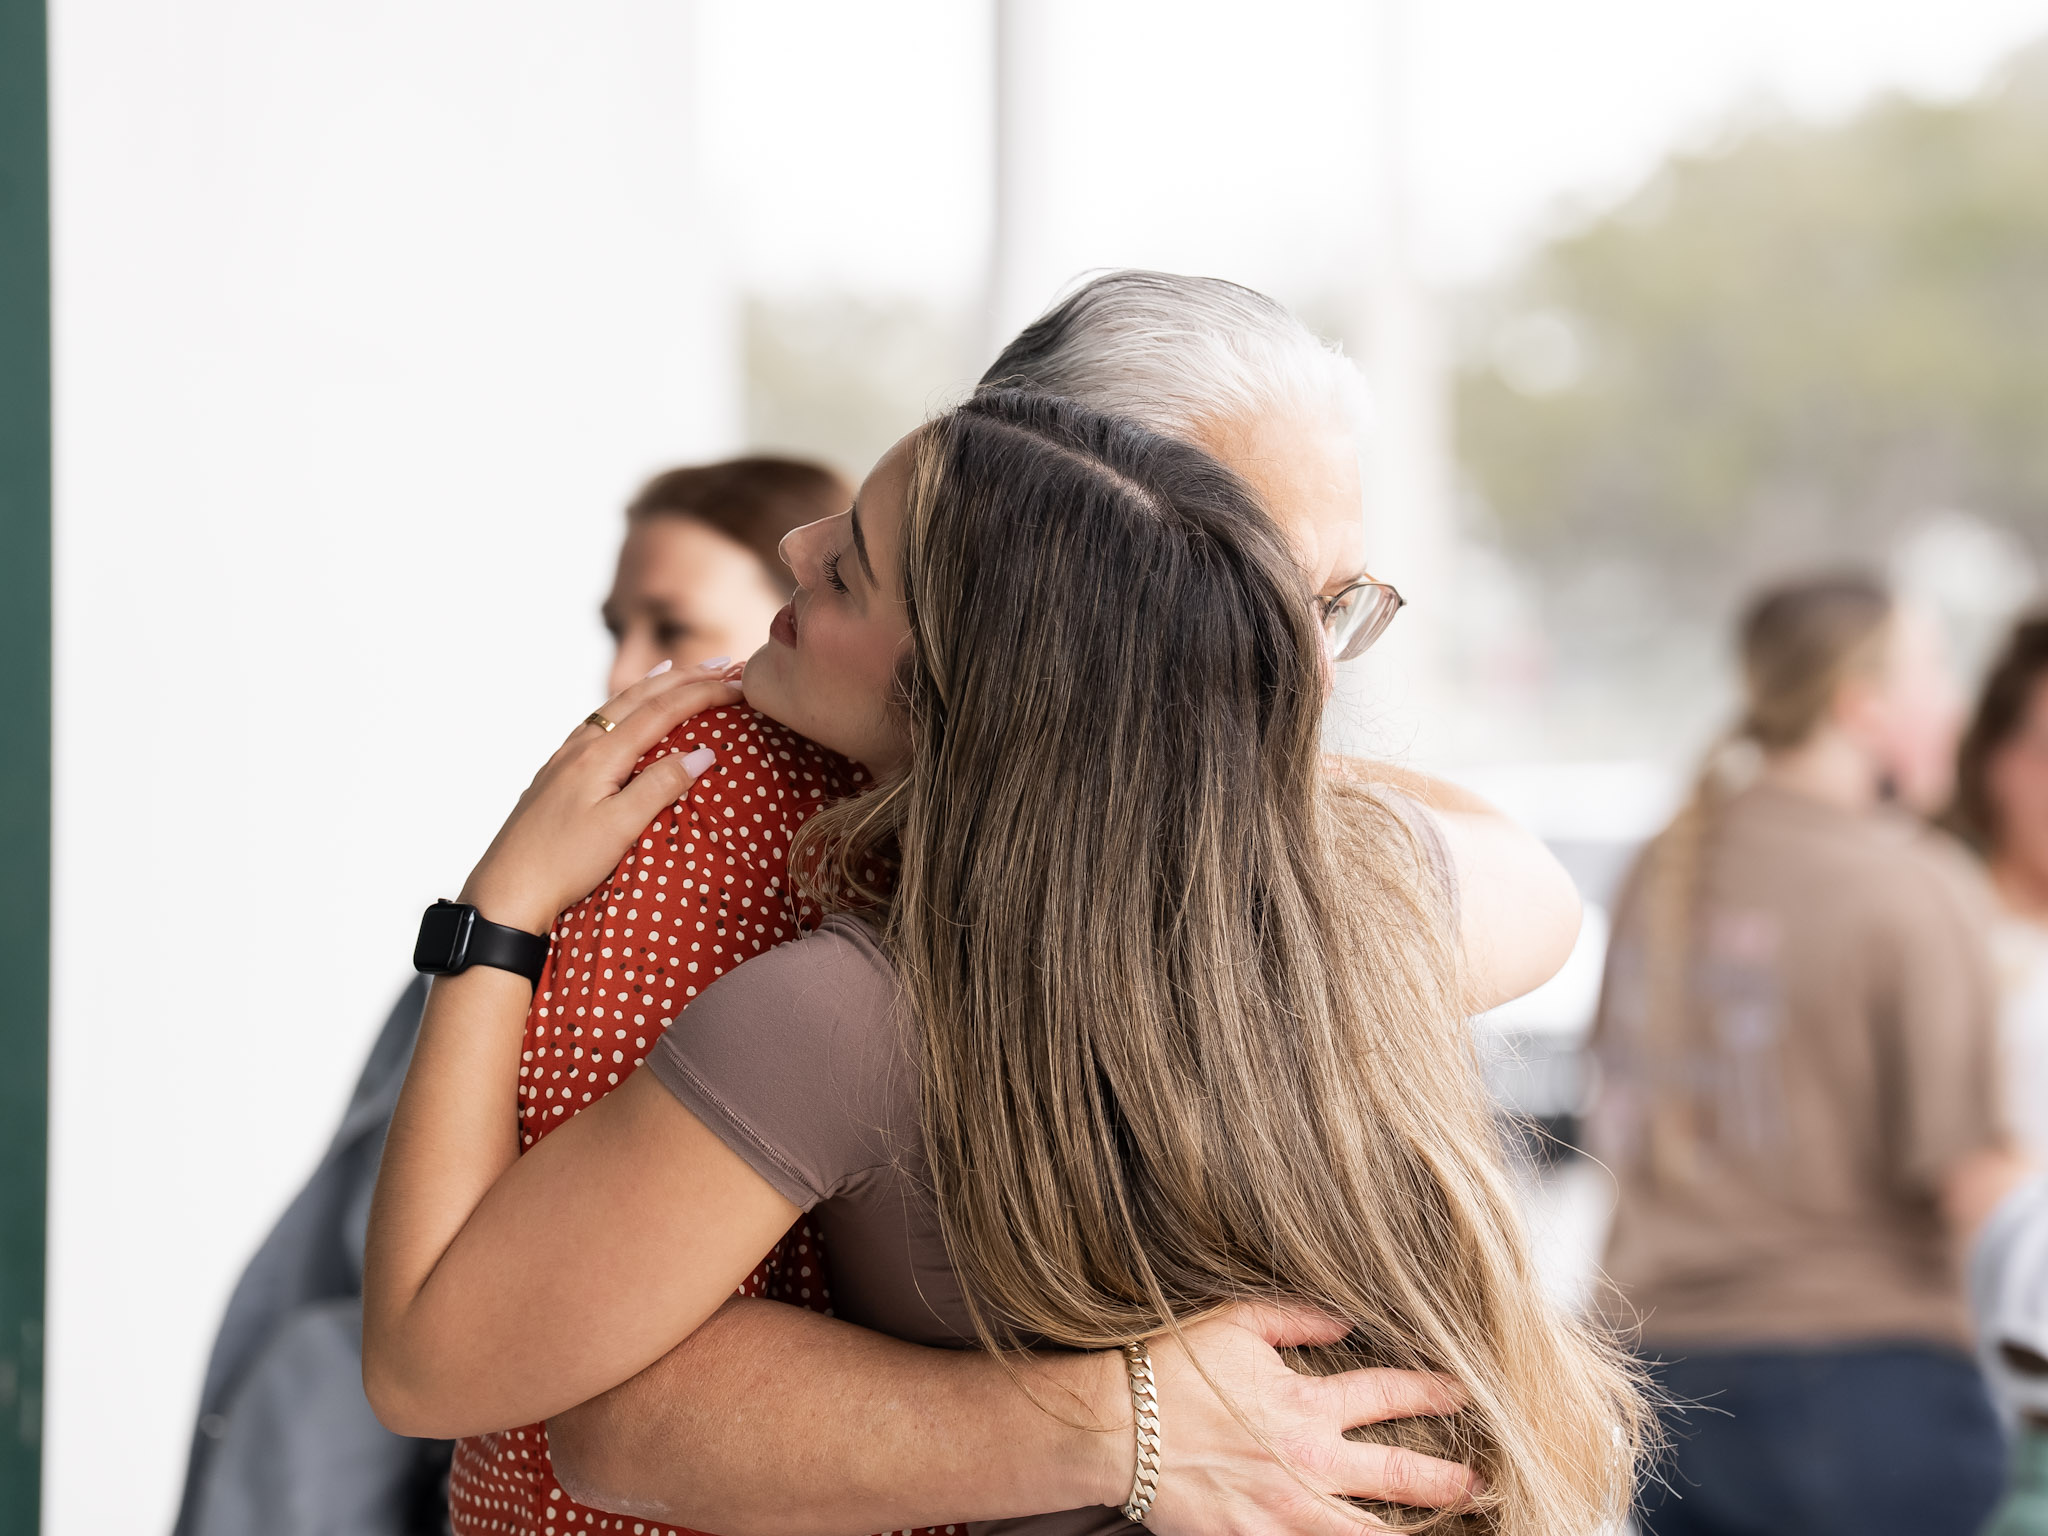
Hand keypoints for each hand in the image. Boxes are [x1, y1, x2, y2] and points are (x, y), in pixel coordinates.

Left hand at [459, 663, 744, 932]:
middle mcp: (580, 747)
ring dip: (652, 686)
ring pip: (614, 707)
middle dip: (684, 678)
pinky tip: (621, 716)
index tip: (741, 684)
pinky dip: (622, 708)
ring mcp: (563, 760)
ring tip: (676, 671)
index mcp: (600, 755)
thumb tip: (703, 753)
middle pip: (638, 698)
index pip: (663, 711)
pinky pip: (596, 724)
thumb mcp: (619, 828)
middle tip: (723, 664)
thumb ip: (660, 786)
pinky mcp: (554, 777)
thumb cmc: (562, 865)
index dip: (704, 693)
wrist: (503, 893)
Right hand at [1141, 1304, 1479, 1535]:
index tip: (1465, 1391)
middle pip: (1400, 1475)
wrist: (1115, 1429)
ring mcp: (1287, 1511)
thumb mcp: (1236, 1323)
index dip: (1433, 1391)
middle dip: (1449, 1479)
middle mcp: (1310, 1462)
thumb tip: (1343, 1318)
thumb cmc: (1169, 1369)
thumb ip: (1297, 1318)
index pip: (1389, 1395)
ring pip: (1369, 1532)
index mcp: (1307, 1403)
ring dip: (1410, 1531)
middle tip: (1485, 1482)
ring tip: (1446, 1530)